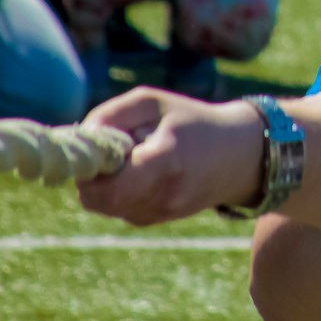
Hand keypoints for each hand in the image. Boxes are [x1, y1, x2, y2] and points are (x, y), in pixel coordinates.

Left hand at [77, 88, 264, 224]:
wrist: (240, 155)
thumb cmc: (192, 121)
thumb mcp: (153, 102)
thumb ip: (111, 115)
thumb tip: (79, 138)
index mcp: (165, 161)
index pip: (106, 185)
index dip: (90, 167)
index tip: (99, 146)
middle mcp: (163, 195)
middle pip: (96, 199)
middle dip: (93, 175)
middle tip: (112, 150)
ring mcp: (161, 212)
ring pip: (105, 205)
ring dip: (107, 183)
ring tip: (135, 158)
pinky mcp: (158, 219)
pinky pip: (120, 208)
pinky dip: (121, 191)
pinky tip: (144, 171)